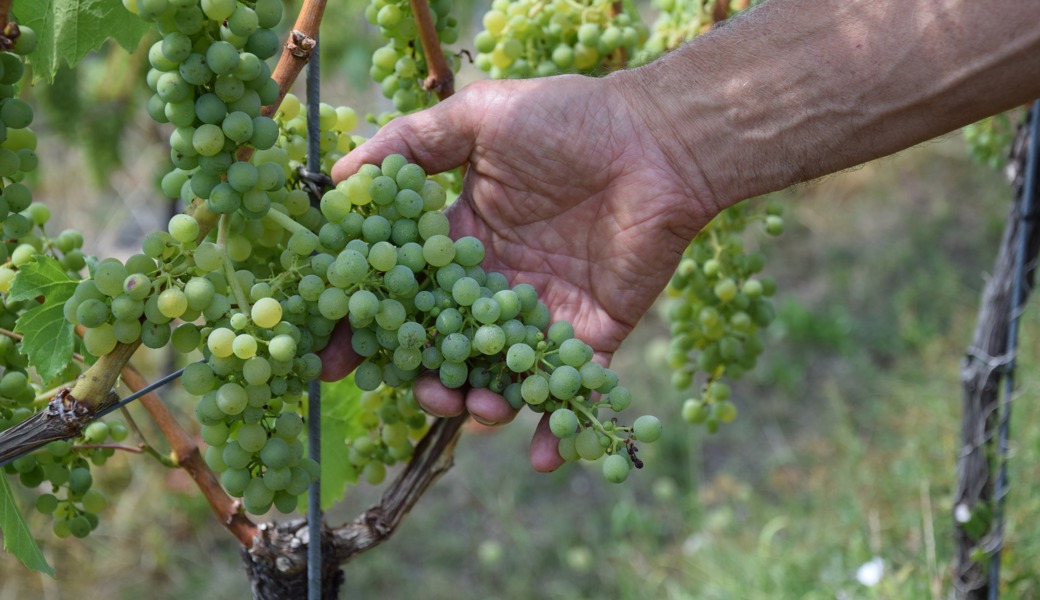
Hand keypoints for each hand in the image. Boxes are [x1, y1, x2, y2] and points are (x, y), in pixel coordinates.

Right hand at [319, 74, 711, 470]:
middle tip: (419, 392)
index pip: (407, 290)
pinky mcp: (592, 334)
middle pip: (447, 345)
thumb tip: (339, 182)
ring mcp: (542, 313)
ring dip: (482, 405)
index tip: (334, 356)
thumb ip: (410, 145)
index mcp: (464, 239)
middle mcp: (496, 282)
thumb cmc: (570, 120)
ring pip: (500, 375)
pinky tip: (543, 454)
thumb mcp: (480, 117)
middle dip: (425, 378)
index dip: (368, 323)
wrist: (659, 142)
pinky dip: (558, 426)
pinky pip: (571, 389)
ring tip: (479, 409)